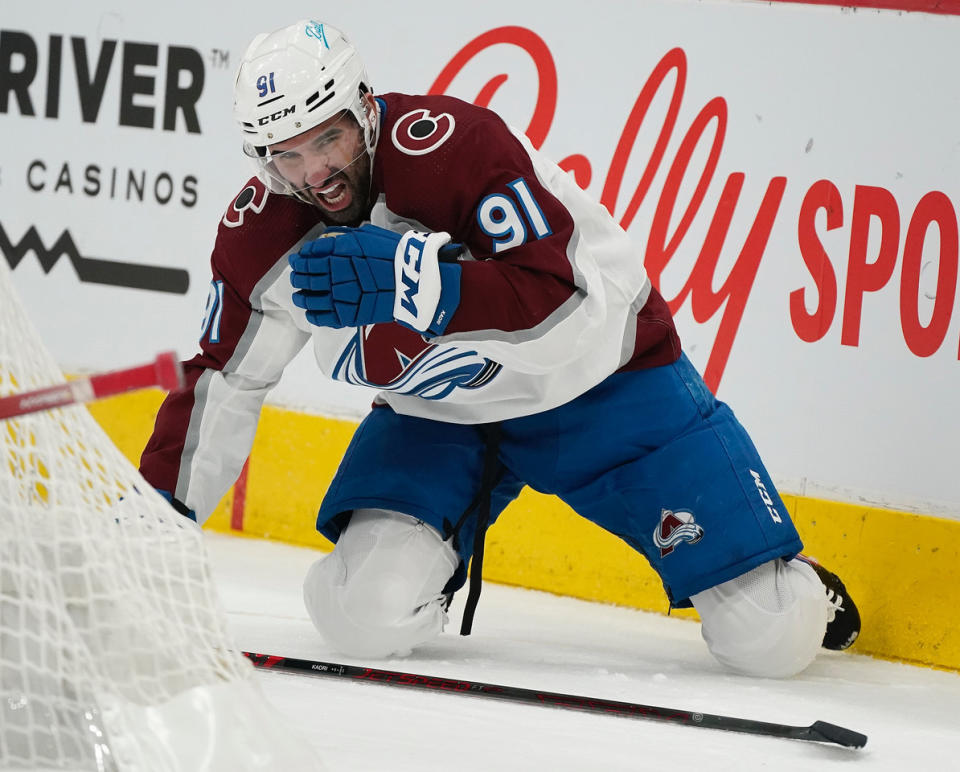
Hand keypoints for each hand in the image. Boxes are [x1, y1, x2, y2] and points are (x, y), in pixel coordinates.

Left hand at [289, 224, 461, 334]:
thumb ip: (344, 238)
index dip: (301, 258)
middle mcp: (334, 272)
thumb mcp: (369, 236)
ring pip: (308, 297)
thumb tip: (326, 240)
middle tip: (297, 276)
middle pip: (305, 275)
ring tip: (300, 295)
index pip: (309, 255)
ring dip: (301, 295)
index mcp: (339, 251)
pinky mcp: (347, 315)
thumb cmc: (396, 255)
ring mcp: (339, 295)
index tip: (299, 260)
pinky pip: (321, 317)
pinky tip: (312, 311)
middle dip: (298, 276)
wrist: (415, 282)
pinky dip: (313, 314)